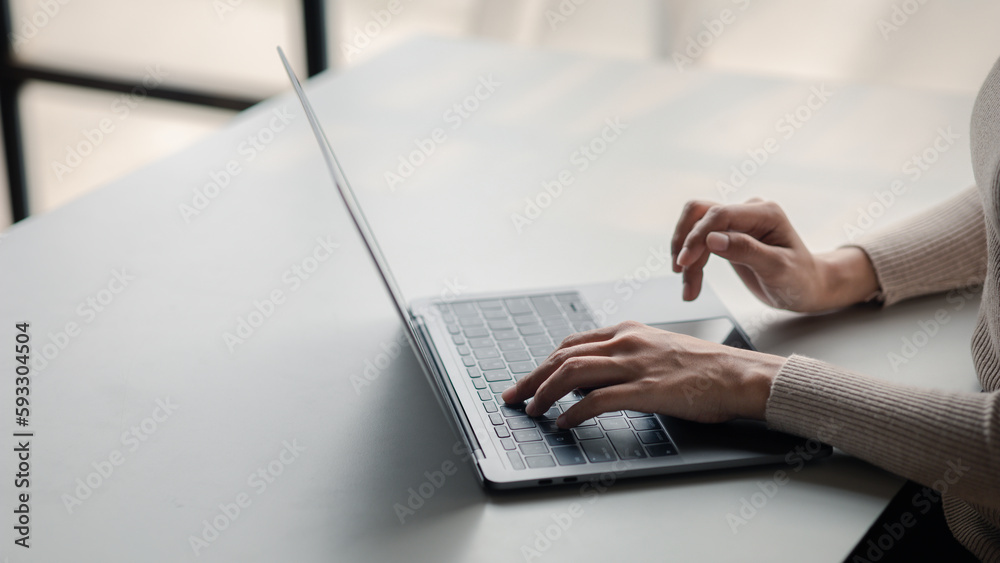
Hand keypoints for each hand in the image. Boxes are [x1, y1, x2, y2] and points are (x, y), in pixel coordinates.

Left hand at [500, 321, 783, 427]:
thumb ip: (622, 359)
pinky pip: (596, 400)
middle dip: (532, 378)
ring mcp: (634, 365)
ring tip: (531, 411)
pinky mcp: (645, 390)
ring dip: (544, 394)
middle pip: (563, 357)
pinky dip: (572, 412)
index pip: (572, 344)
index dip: (544, 364)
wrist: (739, 375)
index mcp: (627, 331)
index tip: (528, 380)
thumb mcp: (656, 351)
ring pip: (572, 373)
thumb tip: (586, 381)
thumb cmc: (704, 368)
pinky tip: (563, 423)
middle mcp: (626, 342)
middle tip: (513, 397)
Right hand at [671, 199, 878, 311]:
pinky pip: (699, 242)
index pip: (719, 214)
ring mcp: (737, 222)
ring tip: (689, 289)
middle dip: (687, 245)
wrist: (807, 287)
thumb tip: (712, 239)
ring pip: (694, 228)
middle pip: (700, 216)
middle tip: (682, 273)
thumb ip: (746, 251)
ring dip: (686, 256)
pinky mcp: (727, 235)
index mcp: (765, 213)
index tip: (685, 262)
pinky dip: (692, 263)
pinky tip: (691, 284)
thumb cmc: (800, 279)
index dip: (697, 236)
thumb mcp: (778, 268)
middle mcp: (749, 212)